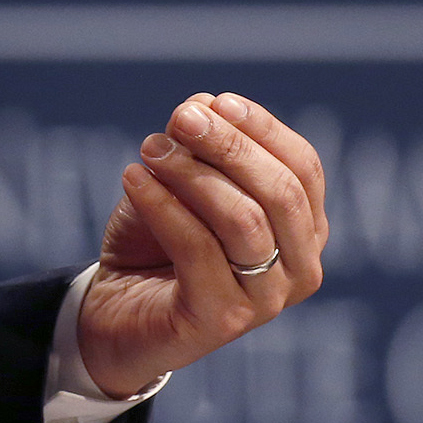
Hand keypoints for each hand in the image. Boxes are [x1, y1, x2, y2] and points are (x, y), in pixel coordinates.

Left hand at [75, 91, 328, 398]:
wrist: (116, 310)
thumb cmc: (159, 239)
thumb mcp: (180, 180)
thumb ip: (198, 144)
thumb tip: (202, 105)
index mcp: (305, 229)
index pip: (303, 168)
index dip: (263, 129)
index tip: (216, 101)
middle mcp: (300, 269)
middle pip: (280, 192)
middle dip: (229, 145)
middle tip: (180, 119)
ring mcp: (266, 301)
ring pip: (243, 220)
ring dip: (193, 174)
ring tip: (150, 149)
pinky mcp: (220, 321)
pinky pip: (197, 249)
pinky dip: (162, 204)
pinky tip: (132, 177)